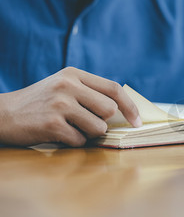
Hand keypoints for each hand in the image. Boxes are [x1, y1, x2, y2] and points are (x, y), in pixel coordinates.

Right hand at [0, 67, 140, 146]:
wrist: (2, 114)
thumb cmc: (40, 102)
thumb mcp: (63, 86)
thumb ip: (90, 92)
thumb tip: (124, 109)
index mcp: (74, 74)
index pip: (113, 88)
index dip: (130, 106)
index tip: (137, 121)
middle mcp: (68, 85)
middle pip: (109, 109)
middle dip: (103, 121)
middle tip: (86, 122)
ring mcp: (60, 104)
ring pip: (98, 127)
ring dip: (88, 134)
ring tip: (70, 127)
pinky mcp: (52, 124)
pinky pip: (80, 140)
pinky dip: (73, 142)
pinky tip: (58, 134)